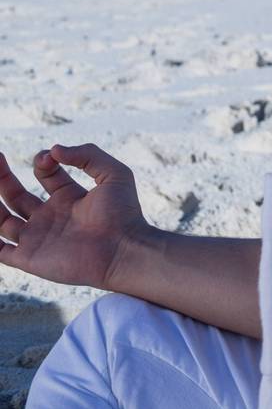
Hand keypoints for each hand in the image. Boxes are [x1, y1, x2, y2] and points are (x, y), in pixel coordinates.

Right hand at [0, 143, 154, 290]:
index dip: (43, 160)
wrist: (123, 250)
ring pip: (2, 220)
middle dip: (3, 177)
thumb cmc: (123, 213)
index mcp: (70, 197)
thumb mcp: (113, 173)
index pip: (47, 174)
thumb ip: (87, 155)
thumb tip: (54, 150)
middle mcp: (51, 217)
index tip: (50, 157)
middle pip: (16, 195)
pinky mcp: (29, 258)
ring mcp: (38, 238)